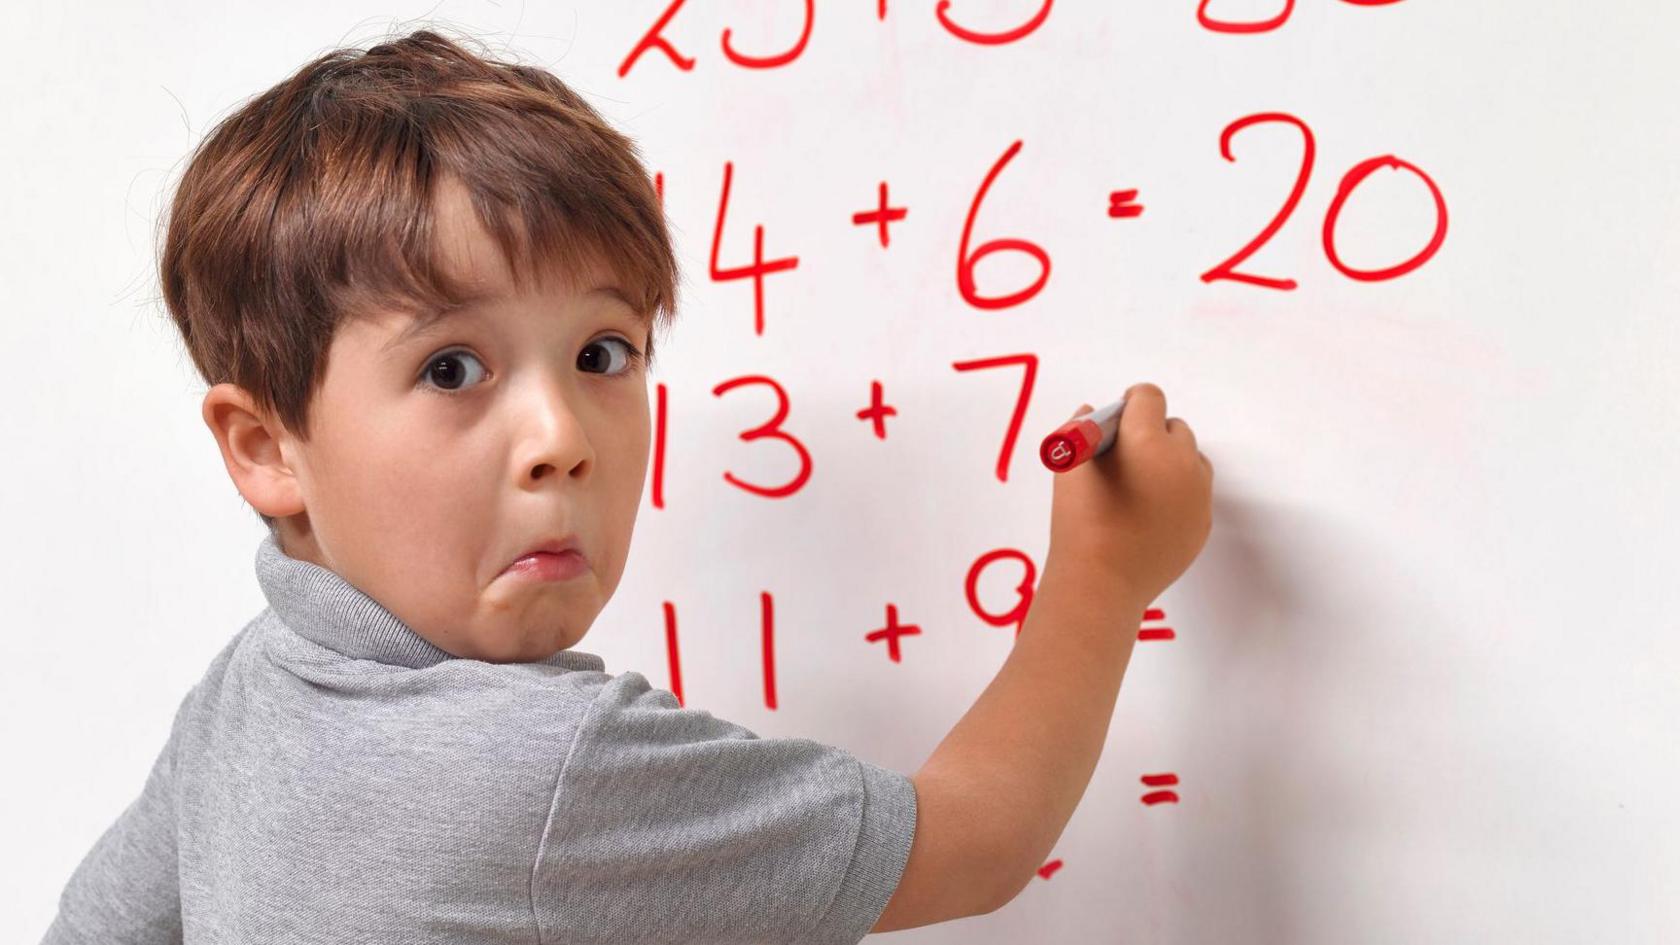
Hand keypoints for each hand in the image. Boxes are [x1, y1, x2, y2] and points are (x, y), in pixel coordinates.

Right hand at [1046, 383, 1214, 606]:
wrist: (1101, 582)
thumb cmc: (1079, 522)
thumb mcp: (1069, 466)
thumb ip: (1082, 429)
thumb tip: (1093, 413)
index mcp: (1146, 440)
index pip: (1149, 398)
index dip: (1132, 402)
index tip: (1120, 416)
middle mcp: (1180, 462)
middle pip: (1174, 427)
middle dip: (1152, 432)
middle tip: (1126, 456)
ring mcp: (1197, 494)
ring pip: (1191, 459)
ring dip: (1171, 461)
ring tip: (1142, 485)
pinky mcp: (1202, 522)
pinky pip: (1195, 493)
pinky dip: (1178, 494)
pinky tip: (1151, 512)